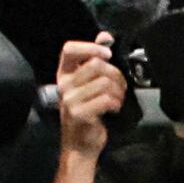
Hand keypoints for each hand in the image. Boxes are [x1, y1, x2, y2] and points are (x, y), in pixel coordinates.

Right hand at [52, 35, 124, 161]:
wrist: (80, 146)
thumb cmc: (88, 113)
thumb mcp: (89, 84)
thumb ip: (95, 60)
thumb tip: (105, 36)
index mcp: (64, 74)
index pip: (69, 49)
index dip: (91, 47)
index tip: (107, 54)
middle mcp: (63, 85)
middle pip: (95, 65)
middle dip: (116, 74)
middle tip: (120, 87)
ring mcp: (69, 100)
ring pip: (105, 82)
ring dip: (119, 91)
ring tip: (117, 99)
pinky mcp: (79, 113)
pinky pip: (106, 98)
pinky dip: (116, 103)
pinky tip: (114, 109)